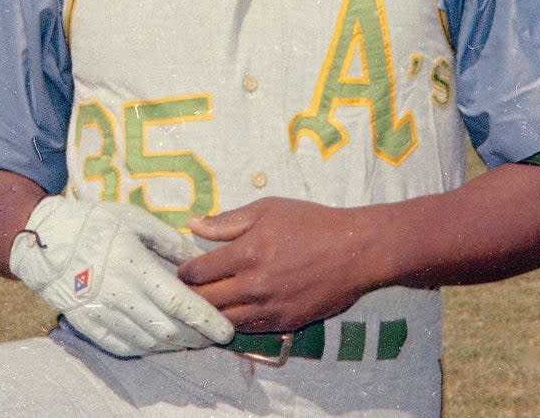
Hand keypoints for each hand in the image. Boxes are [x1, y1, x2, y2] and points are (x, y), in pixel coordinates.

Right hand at [9, 197, 233, 356]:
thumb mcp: (135, 220)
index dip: (206, 320)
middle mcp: (118, 294)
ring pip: (147, 341)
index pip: (179, 302)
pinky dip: (145, 348)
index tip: (226, 330)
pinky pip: (122, 346)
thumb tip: (198, 261)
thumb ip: (170, 241)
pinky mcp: (87, 324)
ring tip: (190, 340)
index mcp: (133, 265)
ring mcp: (101, 313)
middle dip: (195, 337)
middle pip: (167, 329)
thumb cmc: (95, 223)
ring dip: (173, 345)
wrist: (45, 240)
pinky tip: (158, 342)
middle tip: (213, 337)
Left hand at [178, 197, 376, 332]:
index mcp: (247, 252)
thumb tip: (193, 223)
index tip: (183, 270)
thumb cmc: (311, 223)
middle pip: (206, 302)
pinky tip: (231, 313)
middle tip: (185, 292)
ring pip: (224, 322)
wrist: (356, 250)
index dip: (184, 272)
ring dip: (210, 315)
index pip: (198, 272)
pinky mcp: (285, 323)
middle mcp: (255, 285)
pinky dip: (235, 323)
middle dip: (190, 297)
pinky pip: (248, 330)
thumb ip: (227, 221)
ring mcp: (270, 308)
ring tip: (204, 306)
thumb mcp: (267, 209)